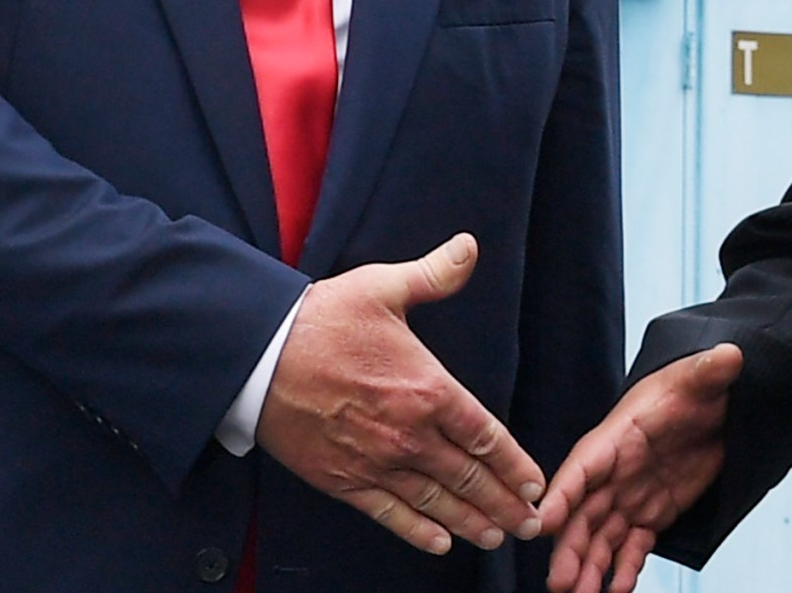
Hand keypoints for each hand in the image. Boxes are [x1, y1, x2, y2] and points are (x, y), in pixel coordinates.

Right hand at [254, 233, 545, 554]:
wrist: (257, 355)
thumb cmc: (322, 318)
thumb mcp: (382, 286)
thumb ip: (434, 274)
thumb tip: (469, 247)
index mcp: (428, 388)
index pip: (487, 436)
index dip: (515, 465)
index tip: (535, 485)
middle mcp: (409, 433)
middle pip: (469, 478)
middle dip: (504, 504)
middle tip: (529, 524)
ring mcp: (375, 461)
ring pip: (436, 503)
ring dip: (471, 523)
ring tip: (496, 537)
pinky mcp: (342, 480)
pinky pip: (389, 514)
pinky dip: (418, 532)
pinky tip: (440, 543)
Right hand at [540, 342, 744, 592]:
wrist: (713, 408)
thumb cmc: (694, 389)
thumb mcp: (701, 378)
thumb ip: (709, 371)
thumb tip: (731, 354)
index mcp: (617, 438)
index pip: (583, 466)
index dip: (562, 494)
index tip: (543, 523)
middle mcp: (615, 472)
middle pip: (583, 513)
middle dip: (569, 548)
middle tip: (560, 582)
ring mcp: (630, 496)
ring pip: (601, 537)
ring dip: (590, 567)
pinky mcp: (652, 514)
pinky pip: (632, 546)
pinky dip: (624, 568)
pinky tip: (617, 590)